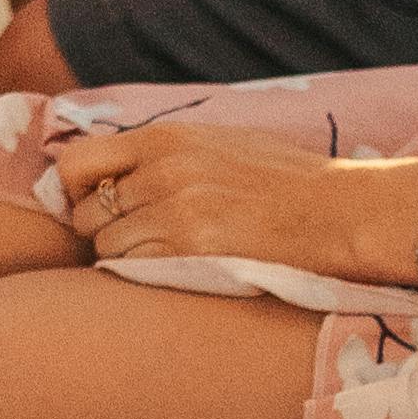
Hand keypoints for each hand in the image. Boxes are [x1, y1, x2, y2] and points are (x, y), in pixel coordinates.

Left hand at [48, 113, 397, 271]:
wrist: (343, 210)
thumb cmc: (287, 178)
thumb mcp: (219, 140)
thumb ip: (165, 152)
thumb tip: (115, 169)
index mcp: (166, 138)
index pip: (76, 163)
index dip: (74, 190)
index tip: (92, 204)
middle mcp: (162, 173)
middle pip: (87, 214)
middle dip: (101, 231)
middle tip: (134, 240)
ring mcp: (176, 214)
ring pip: (108, 250)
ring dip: (125, 260)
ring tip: (163, 259)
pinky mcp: (194, 253)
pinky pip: (136, 274)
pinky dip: (144, 280)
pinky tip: (175, 275)